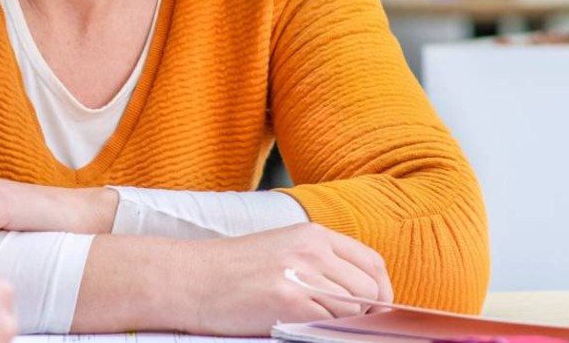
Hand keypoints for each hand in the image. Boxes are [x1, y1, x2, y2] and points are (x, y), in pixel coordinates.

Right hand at [177, 223, 392, 335]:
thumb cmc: (228, 270)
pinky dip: (323, 333)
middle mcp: (313, 251)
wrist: (186, 278)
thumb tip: (360, 297)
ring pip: (354, 311)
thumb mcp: (280, 250)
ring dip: (339, 324)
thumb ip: (318, 264)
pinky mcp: (290, 304)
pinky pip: (331, 326)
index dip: (381, 292)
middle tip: (337, 323)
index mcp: (312, 235)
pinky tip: (299, 328)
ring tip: (309, 323)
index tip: (373, 310)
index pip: (372, 264)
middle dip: (363, 314)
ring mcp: (302, 276)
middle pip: (369, 291)